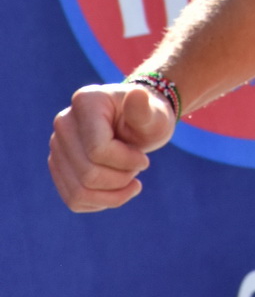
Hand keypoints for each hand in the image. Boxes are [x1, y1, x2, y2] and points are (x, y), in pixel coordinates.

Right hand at [48, 83, 174, 212]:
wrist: (136, 125)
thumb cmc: (148, 119)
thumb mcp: (155, 116)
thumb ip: (145, 111)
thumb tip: (137, 94)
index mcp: (86, 101)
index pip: (98, 150)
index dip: (127, 162)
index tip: (145, 159)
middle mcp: (64, 122)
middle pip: (88, 174)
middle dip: (122, 179)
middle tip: (138, 167)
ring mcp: (57, 146)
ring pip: (79, 192)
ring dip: (113, 194)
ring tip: (130, 179)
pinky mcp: (58, 166)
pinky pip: (74, 200)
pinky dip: (101, 202)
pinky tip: (119, 190)